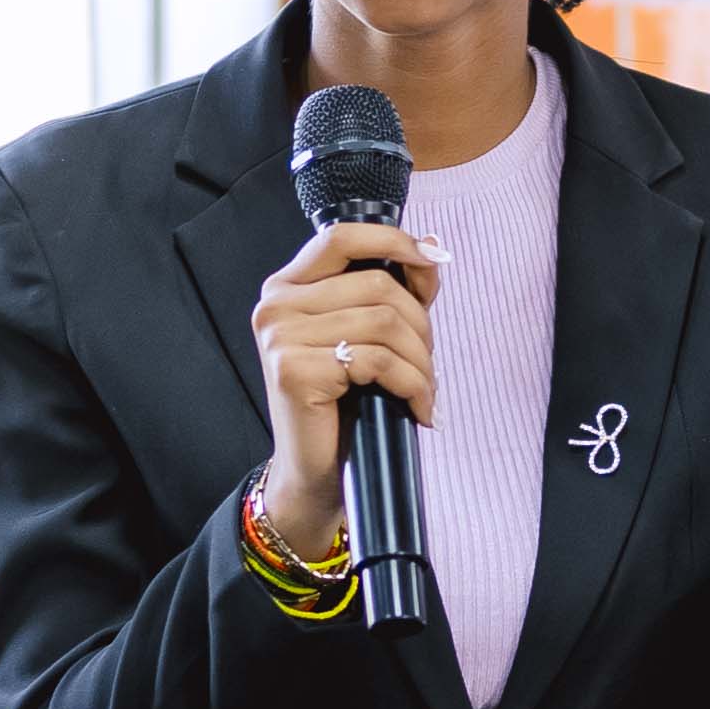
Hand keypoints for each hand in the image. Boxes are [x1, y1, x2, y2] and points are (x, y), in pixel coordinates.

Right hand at [252, 222, 439, 559]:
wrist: (314, 472)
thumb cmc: (342, 404)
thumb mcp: (363, 336)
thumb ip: (390, 290)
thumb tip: (433, 248)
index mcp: (288, 287)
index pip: (342, 236)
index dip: (393, 240)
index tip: (434, 260)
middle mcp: (276, 305)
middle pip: (376, 285)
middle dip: (420, 324)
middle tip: (428, 362)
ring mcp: (281, 337)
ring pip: (384, 322)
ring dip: (421, 361)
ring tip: (425, 389)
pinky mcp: (294, 370)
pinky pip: (378, 361)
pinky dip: (413, 385)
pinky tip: (419, 408)